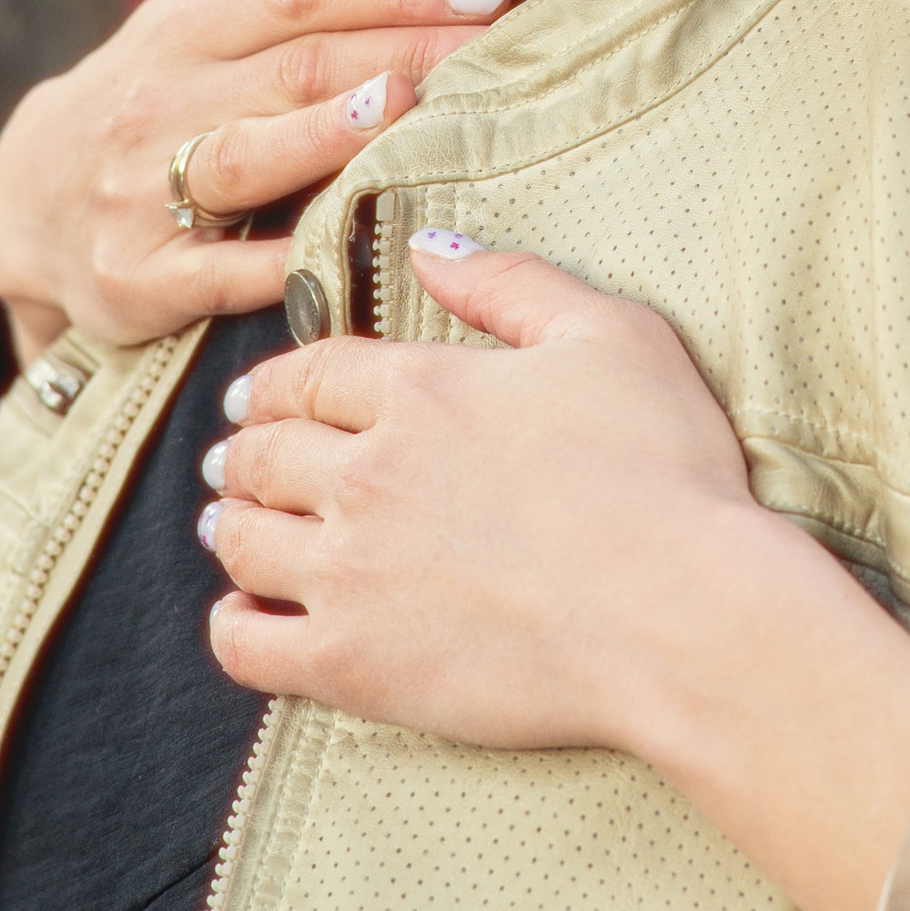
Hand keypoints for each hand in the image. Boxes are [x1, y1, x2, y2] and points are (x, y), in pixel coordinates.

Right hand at [0, 0, 514, 362]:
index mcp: (193, 26)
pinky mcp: (139, 280)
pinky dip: (274, 266)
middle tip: (494, 48)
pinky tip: (341, 253)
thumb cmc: (160, 81)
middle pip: (294, 68)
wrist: (32, 200)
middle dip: (399, 52)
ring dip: (325, 135)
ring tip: (403, 108)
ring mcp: (144, 192)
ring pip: (245, 159)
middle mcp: (164, 102)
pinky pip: (213, 275)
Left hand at [203, 239, 909, 910]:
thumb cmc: (665, 471)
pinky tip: (244, 616)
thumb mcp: (611, 336)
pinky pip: (246, 645)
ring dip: (228, 528)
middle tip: (235, 463)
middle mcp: (367, 474)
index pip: (309, 374)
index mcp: (421, 389)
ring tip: (230, 529)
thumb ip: (511, 283)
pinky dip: (232, 626)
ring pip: (243, 543)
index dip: (275, 383)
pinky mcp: (353, 664)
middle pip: (264, 455)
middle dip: (242, 454)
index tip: (259, 397)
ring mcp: (351, 572)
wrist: (681, 614)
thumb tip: (429, 246)